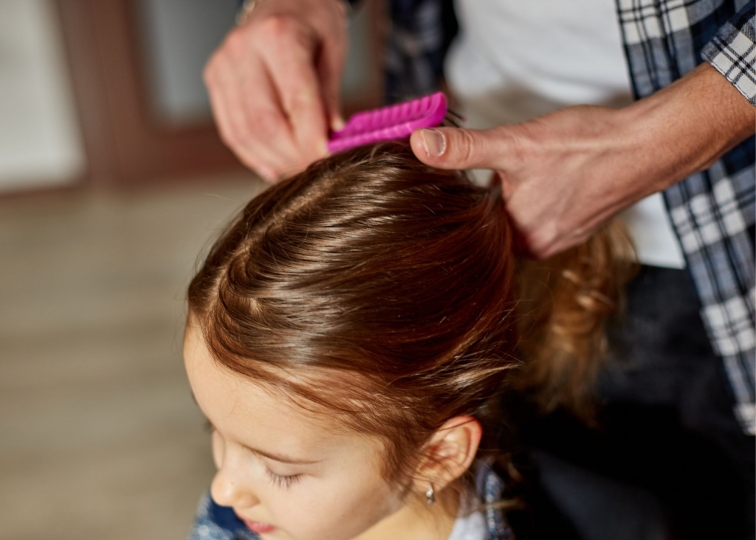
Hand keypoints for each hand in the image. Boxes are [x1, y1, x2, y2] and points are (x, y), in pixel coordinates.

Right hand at [204, 0, 347, 180]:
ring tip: (298, 169)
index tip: (329, 160)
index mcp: (278, 36)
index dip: (312, 138)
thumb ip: (331, 96)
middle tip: (316, 171)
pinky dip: (253, 155)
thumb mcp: (334, 50)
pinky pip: (231, 130)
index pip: (296, 101)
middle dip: (293, 155)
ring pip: (244, 133)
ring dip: (273, 160)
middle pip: (265, 123)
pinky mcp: (214, 80)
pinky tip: (275, 165)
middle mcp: (243, 50)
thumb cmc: (313, 21)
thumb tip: (333, 140)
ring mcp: (223, 66)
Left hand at [410, 64, 754, 257]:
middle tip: (496, 167)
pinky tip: (548, 173)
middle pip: (496, 222)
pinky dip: (541, 194)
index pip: (473, 227)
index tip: (459, 181)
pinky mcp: (579, 225)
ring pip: (520, 216)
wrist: (648, 146)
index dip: (464, 200)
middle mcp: (539, 248)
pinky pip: (545, 213)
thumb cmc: (585, 148)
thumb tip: (419, 145)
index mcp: (517, 239)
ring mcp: (562, 239)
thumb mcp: (515, 144)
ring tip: (523, 168)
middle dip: (490, 195)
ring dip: (516, 193)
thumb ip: (464, 149)